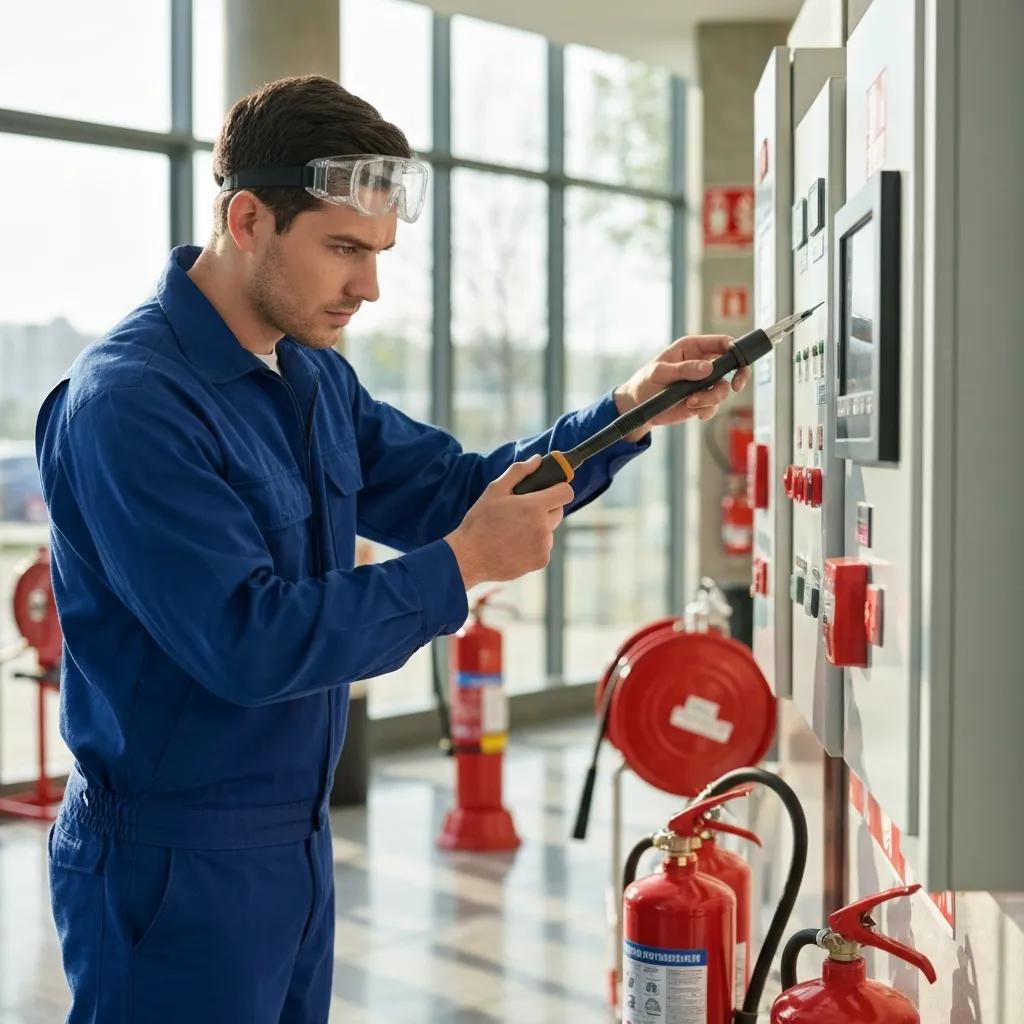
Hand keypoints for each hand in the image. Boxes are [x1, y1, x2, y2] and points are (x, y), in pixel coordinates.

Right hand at [444, 455, 573, 589]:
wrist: (470, 556)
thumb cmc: (480, 521)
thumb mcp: (495, 490)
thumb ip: (518, 472)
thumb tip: (538, 459)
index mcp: (535, 507)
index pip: (566, 492)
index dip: (558, 489)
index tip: (549, 491)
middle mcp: (544, 527)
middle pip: (558, 511)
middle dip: (545, 508)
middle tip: (522, 512)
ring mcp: (544, 546)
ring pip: (549, 530)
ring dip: (538, 528)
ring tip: (514, 531)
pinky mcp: (541, 561)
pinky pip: (543, 548)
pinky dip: (533, 546)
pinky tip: (514, 545)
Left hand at [613, 334, 750, 441]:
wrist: (638, 406)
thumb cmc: (645, 381)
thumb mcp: (659, 372)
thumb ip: (683, 369)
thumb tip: (708, 368)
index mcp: (693, 348)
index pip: (721, 342)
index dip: (734, 349)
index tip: (736, 362)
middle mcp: (702, 364)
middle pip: (733, 366)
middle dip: (739, 375)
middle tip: (736, 386)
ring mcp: (704, 383)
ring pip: (723, 390)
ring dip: (710, 399)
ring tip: (690, 402)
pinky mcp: (701, 401)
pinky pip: (714, 406)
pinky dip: (705, 410)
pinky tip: (692, 410)